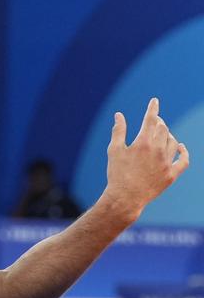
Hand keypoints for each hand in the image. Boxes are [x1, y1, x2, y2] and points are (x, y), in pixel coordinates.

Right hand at [103, 98, 188, 218]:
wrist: (126, 197)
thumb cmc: (117, 173)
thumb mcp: (114, 150)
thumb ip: (118, 131)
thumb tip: (119, 115)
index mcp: (142, 143)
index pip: (150, 119)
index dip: (153, 108)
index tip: (155, 100)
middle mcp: (157, 151)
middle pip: (163, 129)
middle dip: (158, 122)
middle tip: (154, 121)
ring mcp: (166, 163)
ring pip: (172, 142)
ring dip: (168, 134)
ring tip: (161, 134)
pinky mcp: (172, 175)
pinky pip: (183, 160)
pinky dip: (183, 152)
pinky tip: (180, 147)